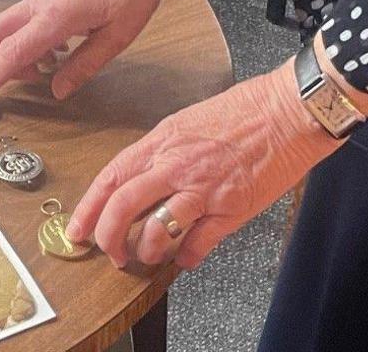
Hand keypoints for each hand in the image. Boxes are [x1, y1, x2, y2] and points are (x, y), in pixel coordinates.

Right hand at [0, 0, 175, 101]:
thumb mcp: (116, 39)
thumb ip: (83, 66)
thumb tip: (58, 90)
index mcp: (55, 16)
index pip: (13, 50)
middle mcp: (40, 3)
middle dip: (0, 63)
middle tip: (33, 79)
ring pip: (7, 27)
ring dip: (17, 52)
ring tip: (51, 66)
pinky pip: (22, 20)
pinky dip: (28, 39)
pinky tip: (58, 48)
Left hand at [67, 66, 340, 269]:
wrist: (289, 110)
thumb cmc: (245, 111)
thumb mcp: (189, 122)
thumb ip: (163, 153)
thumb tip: (141, 181)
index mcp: (163, 141)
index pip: (112, 176)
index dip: (88, 207)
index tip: (78, 229)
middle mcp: (177, 165)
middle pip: (123, 208)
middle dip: (109, 238)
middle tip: (112, 254)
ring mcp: (204, 189)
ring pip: (157, 232)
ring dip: (149, 251)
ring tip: (152, 255)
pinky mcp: (232, 208)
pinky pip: (199, 244)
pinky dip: (188, 258)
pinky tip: (188, 257)